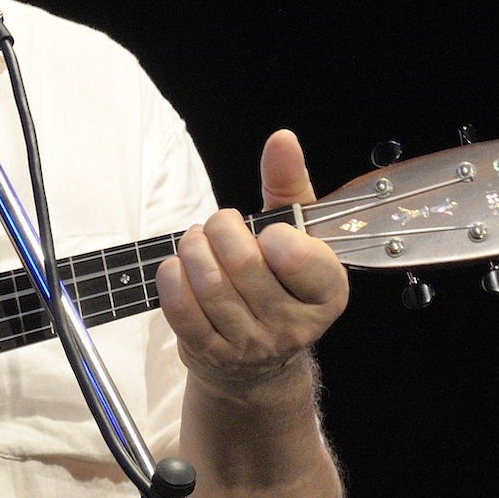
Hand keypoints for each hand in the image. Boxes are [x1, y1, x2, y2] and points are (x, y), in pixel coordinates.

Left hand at [157, 129, 348, 402]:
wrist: (256, 358)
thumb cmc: (276, 278)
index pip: (299, 258)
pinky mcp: (213, 354)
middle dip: (220, 230)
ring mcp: (252, 345)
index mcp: (327, 292)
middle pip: (243, 264)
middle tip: (218, 226)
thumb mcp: (295, 231)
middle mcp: (294, 325)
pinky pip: (182, 311)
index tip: (265, 233)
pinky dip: (172, 279)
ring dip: (193, 250)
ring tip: (196, 242)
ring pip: (210, 285)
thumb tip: (282, 140)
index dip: (273, 237)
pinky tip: (177, 266)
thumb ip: (288, 183)